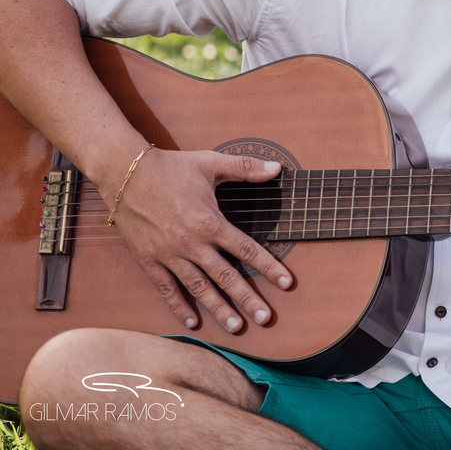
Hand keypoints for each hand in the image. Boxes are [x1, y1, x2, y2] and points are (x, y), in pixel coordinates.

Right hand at [108, 147, 292, 332]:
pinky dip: (179, 306)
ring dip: (219, 308)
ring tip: (236, 327)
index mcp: (209, 222)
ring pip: (198, 287)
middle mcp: (191, 243)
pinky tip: (193, 321)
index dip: (269, 267)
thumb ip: (245, 167)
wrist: (123, 172)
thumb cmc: (169, 167)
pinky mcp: (148, 259)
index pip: (246, 249)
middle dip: (248, 299)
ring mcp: (168, 254)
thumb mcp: (210, 162)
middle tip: (266, 318)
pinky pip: (166, 288)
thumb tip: (277, 168)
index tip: (287, 283)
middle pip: (226, 276)